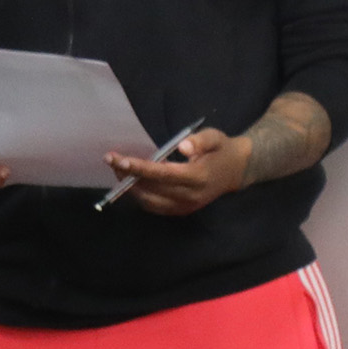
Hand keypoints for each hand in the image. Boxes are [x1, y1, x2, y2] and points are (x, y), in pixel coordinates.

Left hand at [104, 129, 248, 216]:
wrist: (237, 170)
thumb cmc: (222, 150)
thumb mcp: (215, 137)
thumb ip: (200, 141)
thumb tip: (183, 147)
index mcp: (198, 177)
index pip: (163, 174)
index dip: (139, 168)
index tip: (119, 160)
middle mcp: (190, 196)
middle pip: (152, 189)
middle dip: (128, 175)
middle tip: (111, 159)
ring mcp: (186, 206)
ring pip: (150, 201)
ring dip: (130, 187)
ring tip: (118, 169)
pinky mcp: (182, 211)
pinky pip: (155, 207)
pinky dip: (140, 195)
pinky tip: (131, 181)